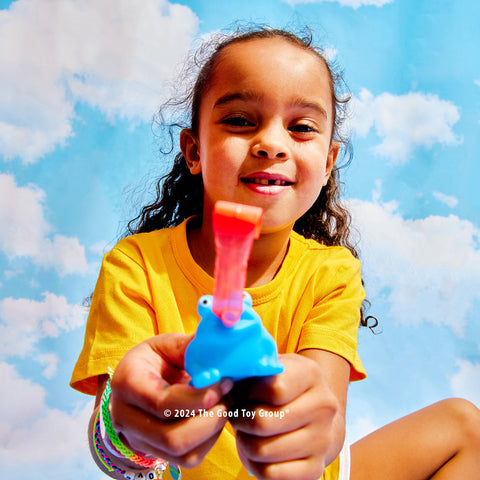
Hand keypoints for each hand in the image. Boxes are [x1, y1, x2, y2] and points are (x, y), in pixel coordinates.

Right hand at [108, 333, 232, 467]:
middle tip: (227, 397)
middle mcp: (126, 417)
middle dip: (209, 419)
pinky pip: (188, 459)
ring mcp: (138, 439)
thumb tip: (220, 341)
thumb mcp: (168, 344)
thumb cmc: (156, 358)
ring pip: (181, 452)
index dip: (198, 398)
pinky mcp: (155, 452)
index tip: (224, 382)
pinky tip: (214, 418)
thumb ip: (190, 346)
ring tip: (223, 406)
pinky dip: (209, 441)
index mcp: (127, 383)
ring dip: (211, 431)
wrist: (138, 380)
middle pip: (171, 437)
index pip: (162, 403)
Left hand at [229, 353, 340, 479]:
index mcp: (310, 374)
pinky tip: (255, 452)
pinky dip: (255, 465)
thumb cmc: (283, 386)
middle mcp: (323, 406)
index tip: (237, 393)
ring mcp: (322, 439)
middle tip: (235, 416)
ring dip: (244, 443)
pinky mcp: (316, 467)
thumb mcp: (273, 368)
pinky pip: (271, 474)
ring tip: (245, 432)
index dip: (246, 393)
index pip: (273, 389)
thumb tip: (224, 381)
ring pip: (263, 450)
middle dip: (239, 421)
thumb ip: (252, 369)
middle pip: (263, 422)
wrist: (316, 414)